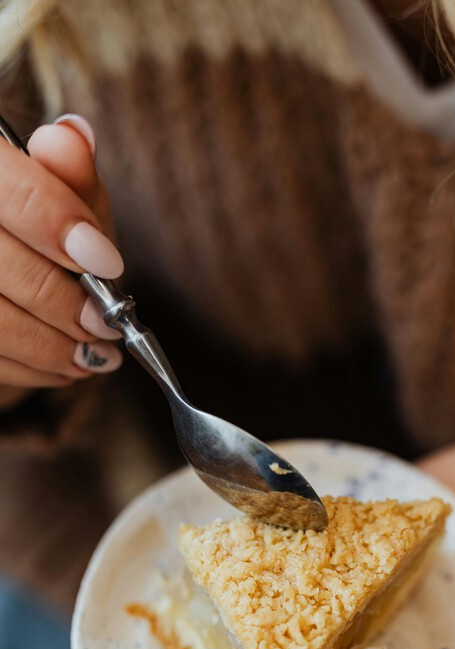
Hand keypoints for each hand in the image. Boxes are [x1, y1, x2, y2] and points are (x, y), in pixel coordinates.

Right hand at [0, 114, 123, 409]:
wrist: (7, 264)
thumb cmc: (34, 228)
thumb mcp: (61, 193)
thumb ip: (70, 173)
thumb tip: (72, 138)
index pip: (4, 188)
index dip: (57, 224)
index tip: (108, 262)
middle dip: (61, 301)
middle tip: (107, 325)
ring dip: (48, 346)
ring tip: (93, 355)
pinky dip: (26, 368)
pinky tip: (60, 366)